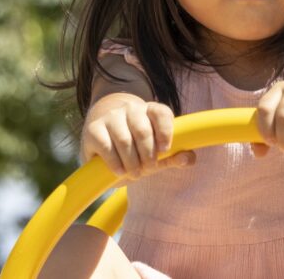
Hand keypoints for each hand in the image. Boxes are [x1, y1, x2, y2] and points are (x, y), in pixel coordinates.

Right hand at [81, 99, 195, 179]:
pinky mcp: (94, 129)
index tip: (165, 149)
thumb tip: (189, 158)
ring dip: (132, 161)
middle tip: (149, 168)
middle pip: (143, 129)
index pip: (162, 113)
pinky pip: (106, 146)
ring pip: (124, 139)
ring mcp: (111, 117)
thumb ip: (173, 156)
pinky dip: (115, 162)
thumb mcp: (156, 152)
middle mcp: (131, 109)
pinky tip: (120, 171)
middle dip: (148, 153)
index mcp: (151, 110)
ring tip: (135, 173)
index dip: (165, 131)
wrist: (103, 136)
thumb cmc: (136, 146)